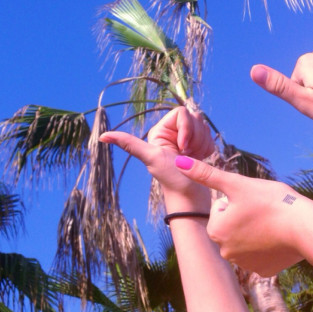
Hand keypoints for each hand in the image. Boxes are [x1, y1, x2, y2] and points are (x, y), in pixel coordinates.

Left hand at [99, 107, 214, 210]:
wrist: (191, 198)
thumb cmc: (171, 179)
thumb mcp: (150, 158)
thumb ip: (129, 144)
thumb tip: (102, 137)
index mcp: (161, 132)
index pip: (182, 113)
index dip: (187, 128)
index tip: (183, 147)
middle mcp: (173, 134)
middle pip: (195, 118)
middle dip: (196, 137)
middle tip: (188, 154)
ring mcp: (187, 141)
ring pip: (204, 127)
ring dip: (203, 144)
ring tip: (193, 159)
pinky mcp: (199, 148)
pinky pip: (210, 138)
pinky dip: (208, 149)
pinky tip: (200, 161)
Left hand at [174, 155, 307, 275]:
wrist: (305, 228)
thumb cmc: (271, 201)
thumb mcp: (236, 184)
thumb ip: (206, 174)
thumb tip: (178, 162)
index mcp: (216, 230)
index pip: (220, 208)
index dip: (237, 200)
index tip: (252, 201)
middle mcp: (225, 252)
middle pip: (232, 225)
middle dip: (244, 216)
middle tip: (263, 211)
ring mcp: (245, 264)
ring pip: (246, 239)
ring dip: (255, 230)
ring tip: (272, 223)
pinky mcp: (263, 271)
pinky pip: (261, 254)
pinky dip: (268, 245)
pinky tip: (278, 238)